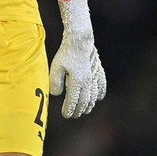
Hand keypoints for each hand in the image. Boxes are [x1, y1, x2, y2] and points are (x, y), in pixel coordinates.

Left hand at [49, 0, 106, 117]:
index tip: (65, 115)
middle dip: (79, 110)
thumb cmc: (66, 53)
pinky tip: (98, 98)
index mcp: (77, 83)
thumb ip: (54, 83)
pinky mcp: (97, 70)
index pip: (73, 101)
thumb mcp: (55, 68)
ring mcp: (94, 76)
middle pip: (84, 101)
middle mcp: (87, 82)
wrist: (80, 39)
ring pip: (93, 95)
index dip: (69, 110)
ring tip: (85, 111)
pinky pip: (101, 85)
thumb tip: (57, 95)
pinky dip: (100, 93)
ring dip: (89, 105)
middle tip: (73, 115)